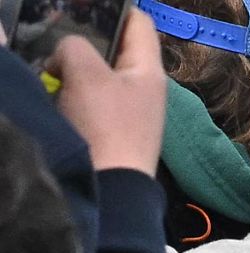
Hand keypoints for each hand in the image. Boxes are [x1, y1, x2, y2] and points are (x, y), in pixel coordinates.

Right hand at [47, 9, 165, 175]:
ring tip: (52, 72)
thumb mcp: (85, 73)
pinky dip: (72, 95)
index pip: (139, 23)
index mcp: (148, 70)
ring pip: (98, 76)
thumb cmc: (104, 126)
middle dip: (84, 43)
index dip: (115, 10)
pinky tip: (56, 99)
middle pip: (114, 50)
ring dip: (73, 71)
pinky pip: (90, 101)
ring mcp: (129, 112)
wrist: (109, 189)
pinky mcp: (113, 131)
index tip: (85, 10)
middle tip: (56, 42)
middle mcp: (144, 89)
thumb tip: (64, 58)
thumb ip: (73, 47)